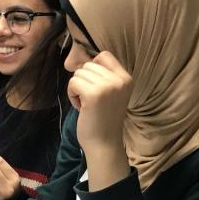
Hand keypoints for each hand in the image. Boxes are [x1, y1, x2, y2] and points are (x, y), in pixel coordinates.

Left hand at [67, 51, 132, 189]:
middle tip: (91, 101)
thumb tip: (78, 58)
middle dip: (84, 81)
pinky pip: (73, 83)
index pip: (104, 55)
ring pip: (78, 73)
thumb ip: (103, 75)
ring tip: (87, 104)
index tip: (93, 85)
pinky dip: (72, 95)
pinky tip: (81, 107)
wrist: (104, 144)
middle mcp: (119, 80)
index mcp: (126, 78)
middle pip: (88, 65)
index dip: (92, 67)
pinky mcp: (93, 94)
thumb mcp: (111, 92)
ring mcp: (107, 86)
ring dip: (77, 88)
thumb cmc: (103, 119)